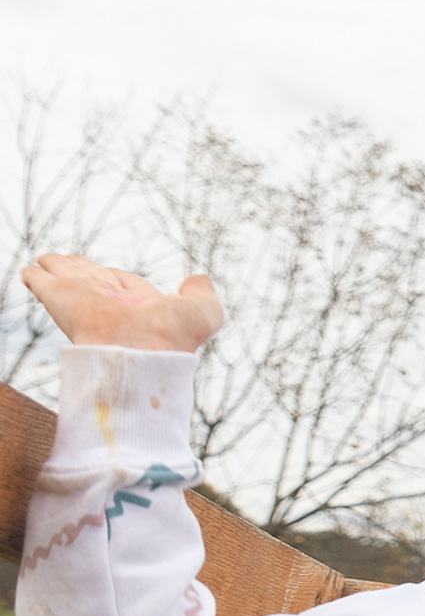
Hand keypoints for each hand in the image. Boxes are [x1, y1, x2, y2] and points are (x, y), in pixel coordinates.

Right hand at [20, 254, 220, 353]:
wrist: (140, 355)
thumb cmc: (174, 338)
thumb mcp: (203, 312)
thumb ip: (202, 294)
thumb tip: (197, 279)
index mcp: (143, 309)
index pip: (129, 287)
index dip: (122, 279)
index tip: (114, 273)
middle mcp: (113, 306)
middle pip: (95, 281)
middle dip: (84, 271)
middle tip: (71, 261)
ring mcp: (86, 302)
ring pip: (71, 278)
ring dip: (59, 267)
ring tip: (48, 260)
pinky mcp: (62, 298)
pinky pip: (44, 283)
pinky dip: (37, 277)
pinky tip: (30, 272)